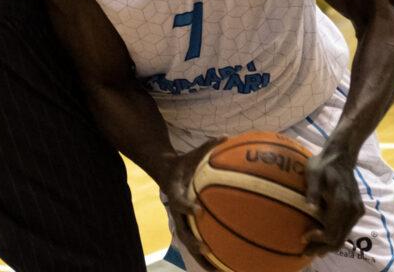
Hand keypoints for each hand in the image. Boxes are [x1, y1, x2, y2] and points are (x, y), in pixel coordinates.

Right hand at [162, 138, 224, 270]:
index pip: (177, 201)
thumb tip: (228, 136)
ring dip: (199, 257)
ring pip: (188, 242)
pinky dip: (207, 255)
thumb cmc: (184, 162)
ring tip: (216, 270)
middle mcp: (176, 210)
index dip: (186, 206)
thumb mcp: (194, 153)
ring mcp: (180, 219)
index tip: (198, 210)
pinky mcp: (186, 224)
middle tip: (206, 249)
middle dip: (192, 241)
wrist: (165, 171)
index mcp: (175, 191)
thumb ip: (209, 145)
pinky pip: (196, 240)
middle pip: (181, 230)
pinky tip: (223, 264)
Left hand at [301, 148, 363, 255]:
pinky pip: (346, 229)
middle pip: (339, 239)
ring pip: (343, 236)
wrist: (341, 156)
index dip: (318, 240)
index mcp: (342, 202)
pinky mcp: (358, 210)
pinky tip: (322, 235)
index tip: (303, 237)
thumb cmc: (323, 164)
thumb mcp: (314, 172)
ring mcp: (357, 211)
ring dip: (328, 244)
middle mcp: (353, 209)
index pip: (332, 232)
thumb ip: (313, 189)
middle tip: (306, 251)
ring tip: (312, 247)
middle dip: (322, 248)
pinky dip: (335, 235)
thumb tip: (309, 207)